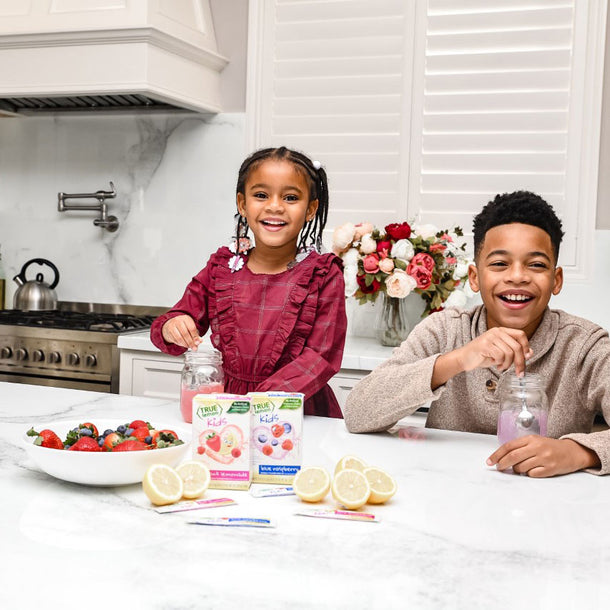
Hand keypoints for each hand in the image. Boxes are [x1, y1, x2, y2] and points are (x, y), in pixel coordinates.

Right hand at [161, 315, 200, 349]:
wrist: (170, 324)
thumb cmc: (183, 326)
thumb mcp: (191, 328)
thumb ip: (196, 335)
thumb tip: (200, 341)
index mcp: (186, 318)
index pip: (192, 328)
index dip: (195, 337)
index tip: (198, 343)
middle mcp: (178, 321)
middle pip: (185, 334)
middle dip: (190, 342)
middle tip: (194, 347)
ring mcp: (172, 326)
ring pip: (179, 338)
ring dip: (185, 344)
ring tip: (189, 346)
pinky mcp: (168, 331)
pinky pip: (175, 340)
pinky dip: (180, 344)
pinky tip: (183, 344)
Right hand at [457, 327, 532, 375]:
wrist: (463, 358)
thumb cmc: (481, 356)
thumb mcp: (501, 353)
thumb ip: (514, 351)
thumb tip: (530, 353)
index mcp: (501, 331)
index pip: (521, 335)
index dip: (526, 346)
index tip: (526, 357)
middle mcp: (496, 332)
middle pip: (517, 346)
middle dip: (520, 362)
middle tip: (519, 371)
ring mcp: (490, 337)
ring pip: (509, 353)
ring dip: (507, 364)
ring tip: (501, 366)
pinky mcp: (485, 345)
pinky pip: (500, 356)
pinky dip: (499, 363)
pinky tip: (495, 364)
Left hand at [486, 436, 600, 476]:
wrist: (572, 452)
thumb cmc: (550, 447)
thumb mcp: (535, 442)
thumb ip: (520, 447)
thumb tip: (502, 458)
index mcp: (531, 439)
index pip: (509, 446)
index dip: (497, 454)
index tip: (489, 461)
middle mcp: (537, 447)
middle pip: (513, 456)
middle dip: (502, 464)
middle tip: (499, 468)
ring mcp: (544, 458)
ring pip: (521, 467)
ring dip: (517, 470)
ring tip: (522, 467)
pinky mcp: (550, 469)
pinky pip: (532, 474)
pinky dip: (529, 474)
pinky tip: (533, 470)